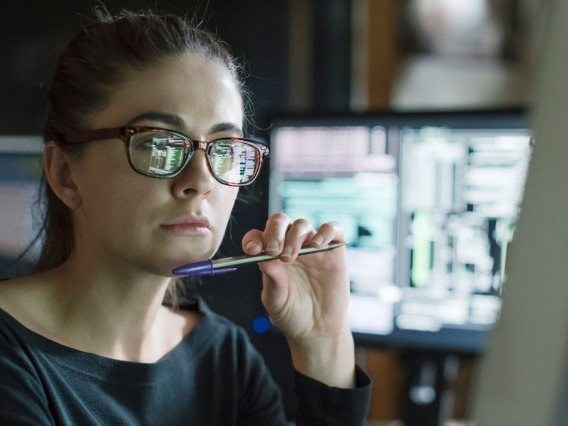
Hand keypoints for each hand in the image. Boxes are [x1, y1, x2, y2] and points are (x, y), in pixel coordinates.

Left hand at [242, 213, 355, 386]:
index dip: (254, 238)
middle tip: (273, 250)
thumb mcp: (276, 300)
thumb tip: (262, 256)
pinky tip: (317, 245)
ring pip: (302, 224)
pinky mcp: (334, 250)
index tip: (253, 250)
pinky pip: (333, 228)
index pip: (259, 236)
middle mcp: (290, 246)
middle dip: (274, 232)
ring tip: (292, 257)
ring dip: (294, 236)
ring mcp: (312, 247)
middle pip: (280, 222)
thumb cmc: (293, 314)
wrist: (318, 330)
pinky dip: (326, 231)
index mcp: (271, 256)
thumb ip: (271, 280)